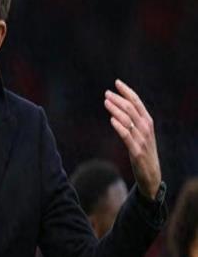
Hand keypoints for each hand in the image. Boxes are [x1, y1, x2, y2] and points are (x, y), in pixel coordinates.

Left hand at [104, 79, 160, 199]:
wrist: (151, 174)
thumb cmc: (143, 151)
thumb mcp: (140, 133)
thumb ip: (132, 120)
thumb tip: (117, 107)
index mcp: (147, 122)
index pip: (137, 102)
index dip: (127, 91)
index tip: (117, 82)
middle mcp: (146, 128)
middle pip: (131, 109)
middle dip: (118, 99)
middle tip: (106, 93)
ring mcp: (142, 139)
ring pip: (128, 120)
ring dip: (116, 109)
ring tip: (106, 102)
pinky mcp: (136, 151)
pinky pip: (127, 136)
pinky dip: (120, 127)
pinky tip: (112, 120)